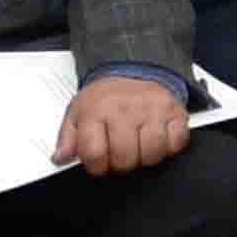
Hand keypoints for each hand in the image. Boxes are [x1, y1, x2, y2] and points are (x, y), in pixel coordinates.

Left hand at [58, 75, 188, 175]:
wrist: (134, 69)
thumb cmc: (106, 96)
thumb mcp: (78, 112)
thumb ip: (67, 138)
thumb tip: (61, 158)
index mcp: (96, 110)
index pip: (95, 154)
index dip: (96, 166)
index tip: (99, 163)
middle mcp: (124, 109)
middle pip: (125, 158)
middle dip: (121, 163)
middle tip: (120, 153)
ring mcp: (152, 110)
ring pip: (151, 154)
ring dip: (145, 157)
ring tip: (138, 145)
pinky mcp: (175, 111)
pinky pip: (176, 143)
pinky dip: (169, 146)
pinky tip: (157, 136)